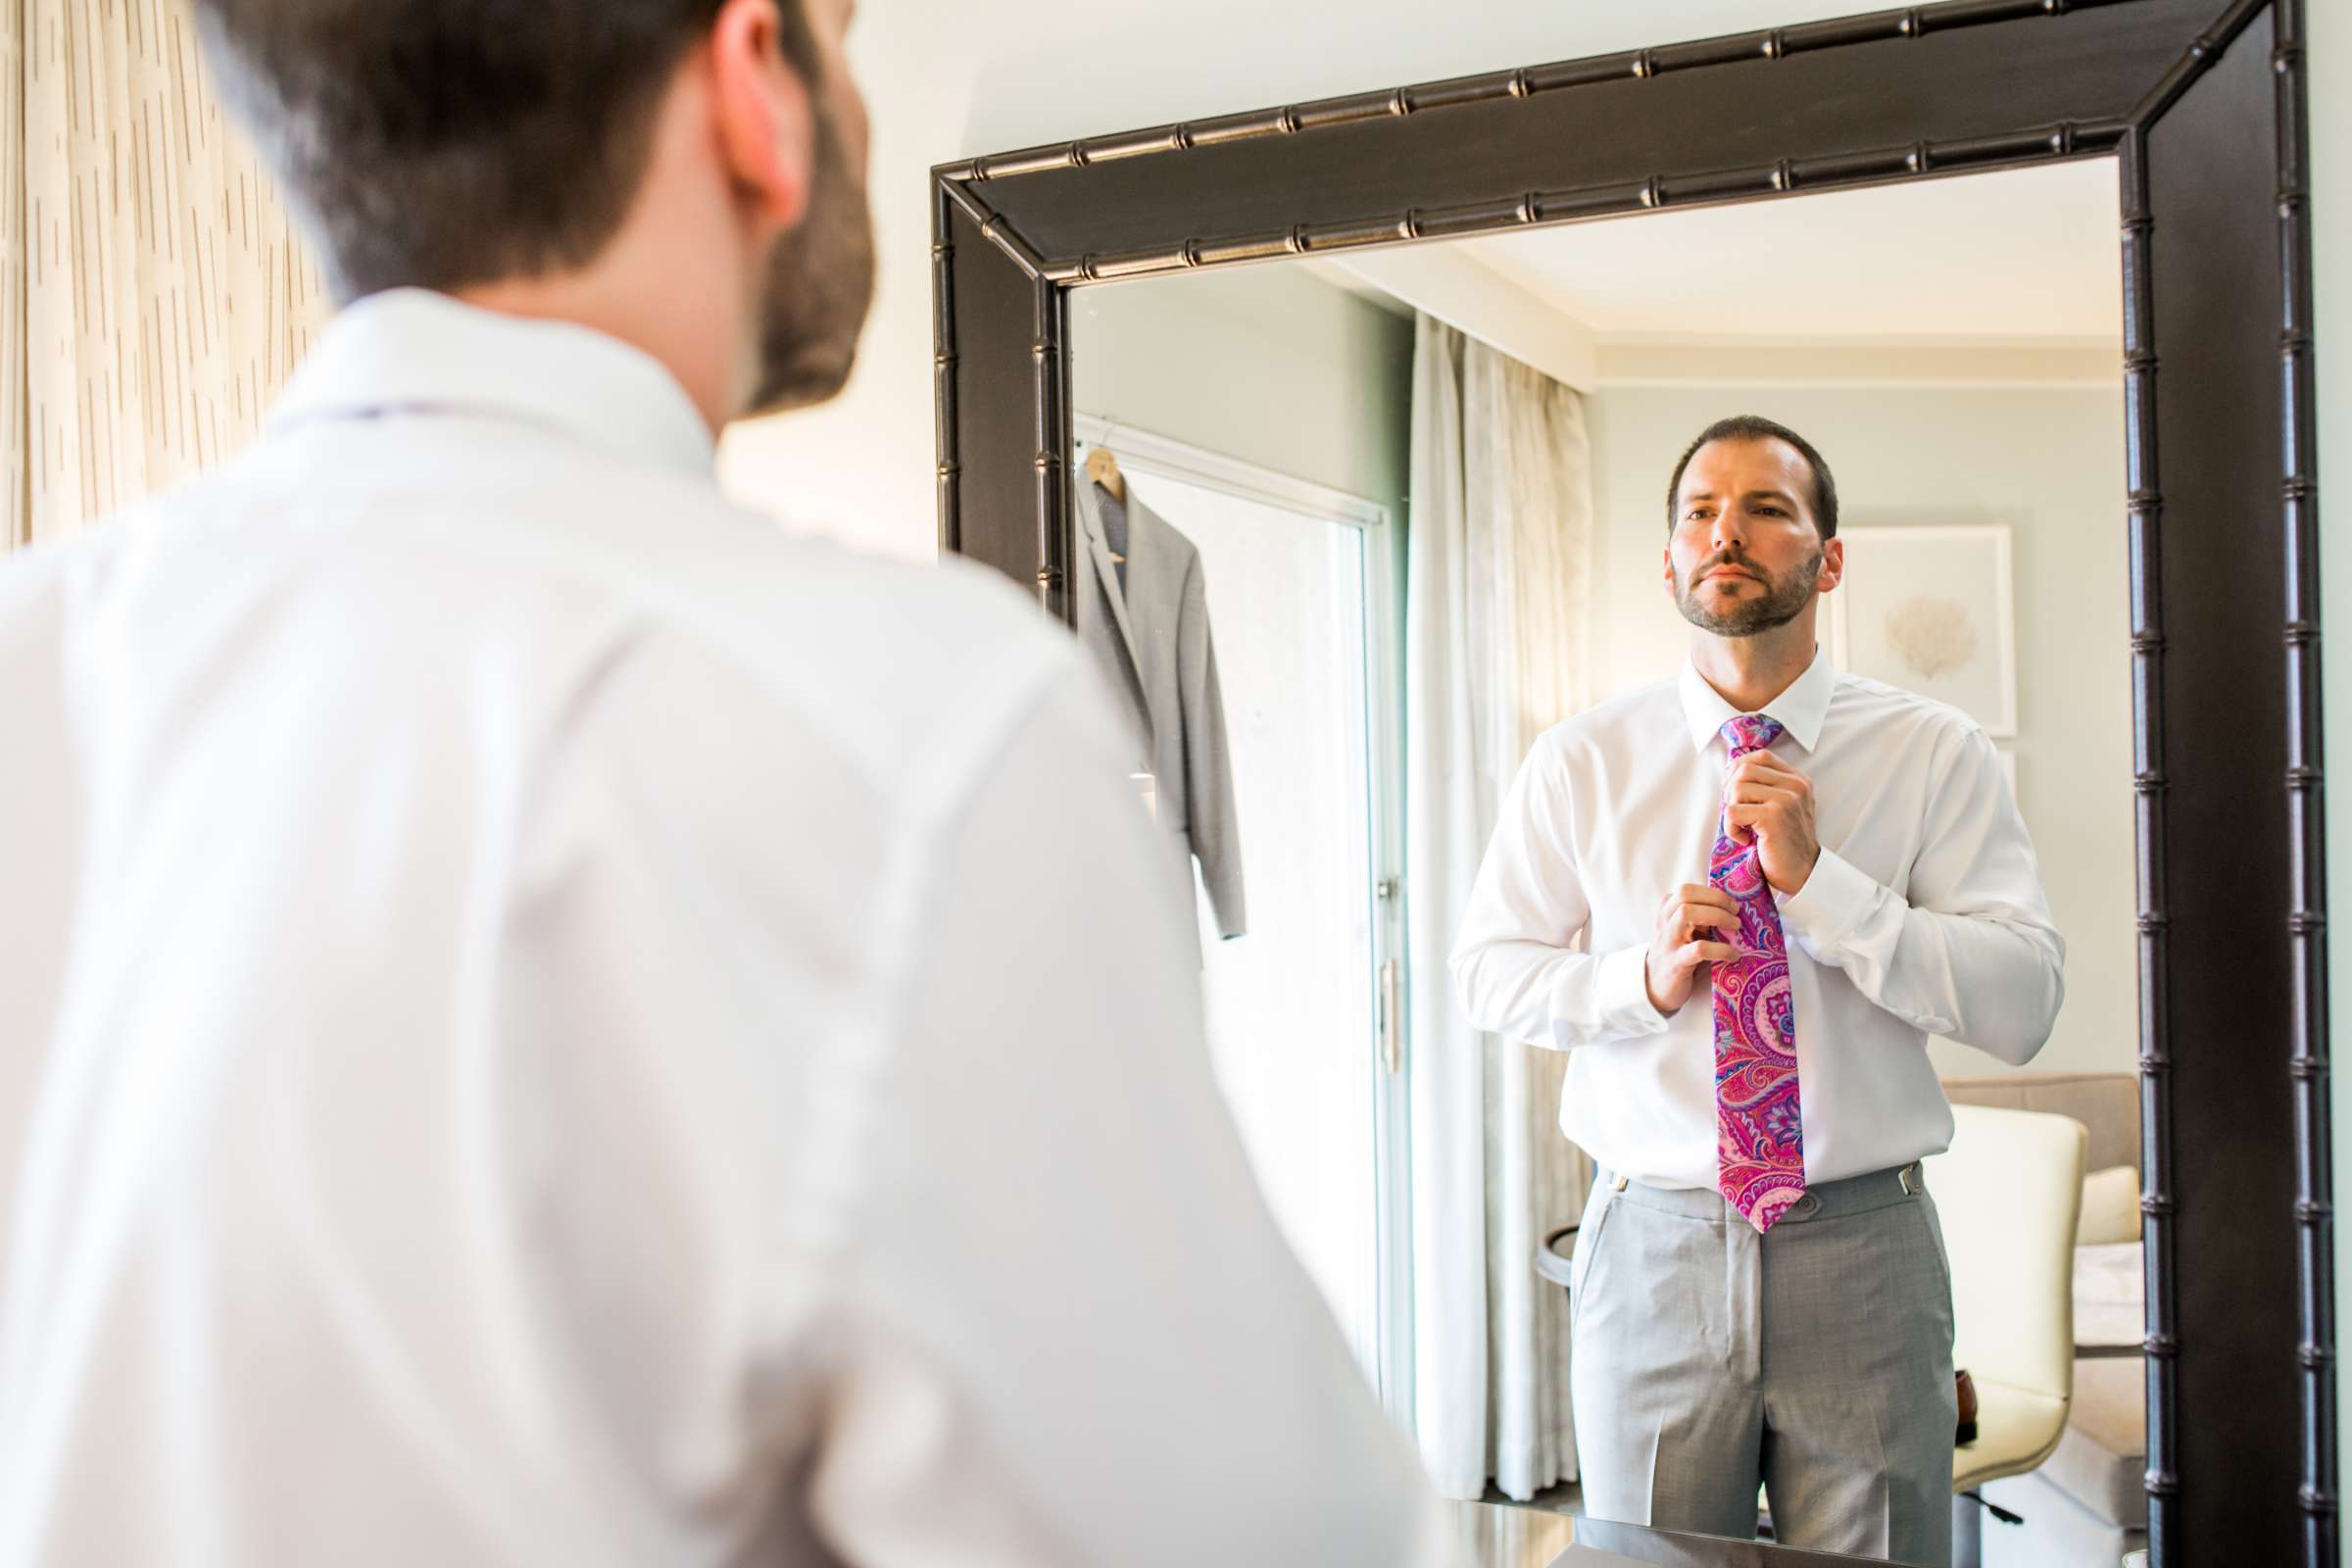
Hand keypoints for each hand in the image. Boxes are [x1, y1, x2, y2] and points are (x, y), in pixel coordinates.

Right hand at [1643, 883, 1739, 1014]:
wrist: (1656, 986)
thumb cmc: (1679, 954)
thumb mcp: (1685, 932)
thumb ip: (1701, 918)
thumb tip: (1734, 908)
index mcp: (1667, 912)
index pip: (1686, 889)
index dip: (1712, 892)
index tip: (1732, 903)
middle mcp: (1664, 922)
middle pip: (1685, 894)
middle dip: (1716, 899)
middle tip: (1736, 912)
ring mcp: (1668, 941)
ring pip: (1686, 913)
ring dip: (1717, 915)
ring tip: (1735, 926)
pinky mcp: (1676, 963)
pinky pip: (1699, 949)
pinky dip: (1721, 949)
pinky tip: (1733, 955)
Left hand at [1724, 751, 1821, 895]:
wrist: (1803, 874)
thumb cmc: (1784, 843)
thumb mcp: (1780, 808)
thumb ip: (1765, 787)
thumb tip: (1730, 772)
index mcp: (1798, 780)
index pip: (1760, 756)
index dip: (1739, 770)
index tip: (1734, 793)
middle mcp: (1795, 786)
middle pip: (1744, 770)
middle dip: (1730, 792)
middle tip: (1738, 815)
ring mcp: (1786, 800)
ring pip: (1736, 788)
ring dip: (1730, 811)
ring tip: (1744, 828)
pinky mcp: (1773, 816)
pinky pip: (1732, 811)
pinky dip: (1731, 828)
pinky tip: (1745, 840)